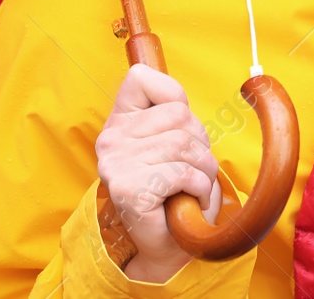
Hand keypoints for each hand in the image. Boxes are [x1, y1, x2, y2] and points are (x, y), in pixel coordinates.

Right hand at [95, 64, 222, 281]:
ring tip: (191, 186)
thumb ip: (171, 110)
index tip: (177, 129)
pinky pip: (183, 173)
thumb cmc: (176, 187)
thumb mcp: (174, 139)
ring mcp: (116, 164)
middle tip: (190, 169)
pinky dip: (198, 188)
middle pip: (179, 115)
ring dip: (202, 170)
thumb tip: (166, 72)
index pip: (142, 78)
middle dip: (200, 143)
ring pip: (185, 145)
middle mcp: (110, 139)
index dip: (174, 98)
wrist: (168, 242)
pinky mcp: (129, 189)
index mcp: (119, 121)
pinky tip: (187, 199)